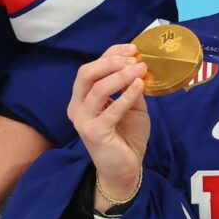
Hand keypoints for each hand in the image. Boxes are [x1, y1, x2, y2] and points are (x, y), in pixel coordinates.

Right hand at [69, 44, 148, 211]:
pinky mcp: (94, 133)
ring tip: (140, 70)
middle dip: (111, 62)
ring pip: (96, 89)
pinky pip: (111, 109)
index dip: (111, 54)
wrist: (124, 170)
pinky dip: (126, 95)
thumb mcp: (132, 107)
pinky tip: (139, 86)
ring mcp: (83, 121)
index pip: (92, 68)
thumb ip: (131, 88)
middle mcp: (77, 107)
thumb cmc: (126, 137)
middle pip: (86, 74)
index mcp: (83, 98)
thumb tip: (141, 67)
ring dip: (120, 76)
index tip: (133, 48)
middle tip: (134, 59)